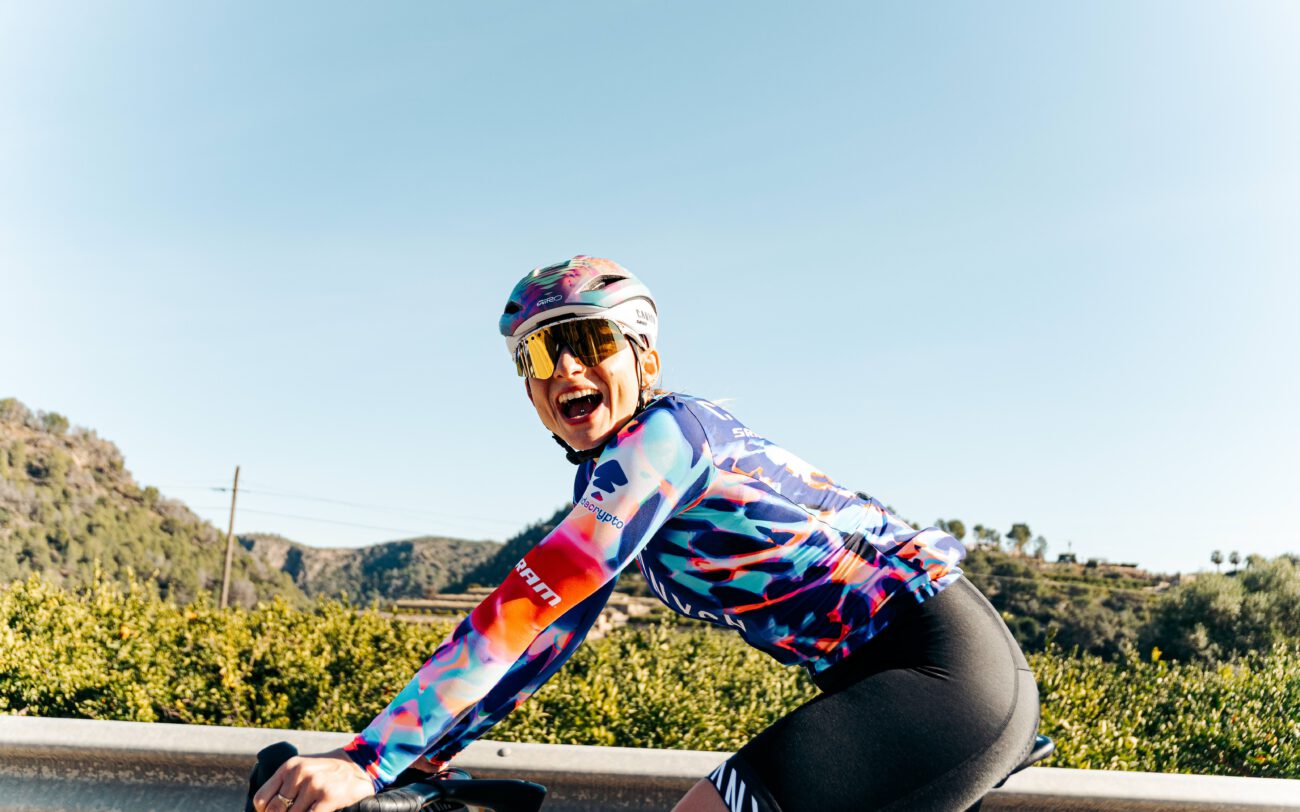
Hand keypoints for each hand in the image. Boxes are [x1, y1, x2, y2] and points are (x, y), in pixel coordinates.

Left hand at [252, 748, 375, 811]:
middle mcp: (300, 773)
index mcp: (289, 767)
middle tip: (297, 810)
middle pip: (275, 810)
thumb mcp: (303, 771)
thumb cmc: (327, 773)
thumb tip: (266, 811)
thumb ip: (285, 786)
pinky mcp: (329, 796)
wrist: (360, 766)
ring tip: (310, 808)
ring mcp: (315, 784)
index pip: (261, 799)